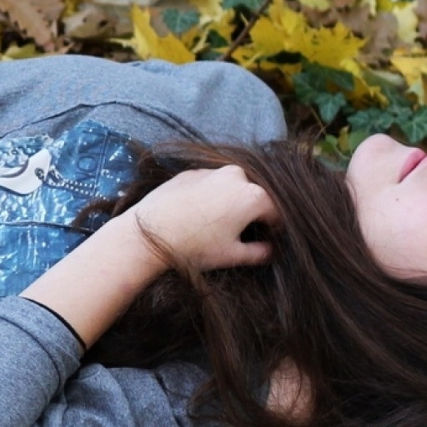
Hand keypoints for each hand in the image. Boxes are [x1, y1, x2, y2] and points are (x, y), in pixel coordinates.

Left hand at [19, 166, 279, 350]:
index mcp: (255, 196)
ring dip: (233, 203)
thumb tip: (272, 251)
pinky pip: (211, 184)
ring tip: (217, 225)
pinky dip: (212, 196)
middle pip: (256, 195)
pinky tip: (198, 215)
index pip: (278, 213)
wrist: (147, 234)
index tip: (269, 242)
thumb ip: (260, 253)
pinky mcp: (192, 172)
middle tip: (242, 234)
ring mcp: (213, 171)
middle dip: (255, 213)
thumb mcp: (233, 256)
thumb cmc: (195, 247)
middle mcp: (238, 176)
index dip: (276, 230)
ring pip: (233, 187)